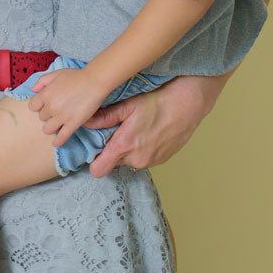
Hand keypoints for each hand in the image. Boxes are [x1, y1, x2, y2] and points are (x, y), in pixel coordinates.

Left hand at [28, 67, 110, 145]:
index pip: (32, 107)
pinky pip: (61, 137)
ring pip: (47, 129)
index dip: (38, 106)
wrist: (94, 82)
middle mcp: (51, 107)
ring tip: (56, 124)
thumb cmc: (76, 76)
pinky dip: (57, 141)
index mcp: (45, 94)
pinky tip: (56, 143)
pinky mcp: (72, 124)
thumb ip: (42, 81)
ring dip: (51, 127)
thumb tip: (33, 90)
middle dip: (47, 114)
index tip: (45, 105)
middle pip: (41, 117)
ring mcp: (61, 117)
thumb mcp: (56, 74)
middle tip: (56, 110)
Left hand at [85, 72, 226, 176]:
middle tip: (117, 131)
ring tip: (135, 130)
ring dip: (128, 150)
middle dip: (112, 151)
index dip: (94, 161)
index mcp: (124, 146)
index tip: (95, 148)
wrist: (187, 105)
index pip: (98, 170)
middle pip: (113, 163)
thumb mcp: (127, 105)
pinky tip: (147, 133)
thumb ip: (105, 117)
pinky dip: (141, 150)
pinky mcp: (161, 160)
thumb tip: (84, 122)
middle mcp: (137, 159)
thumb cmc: (157, 102)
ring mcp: (151, 161)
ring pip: (129, 161)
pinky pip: (143, 159)